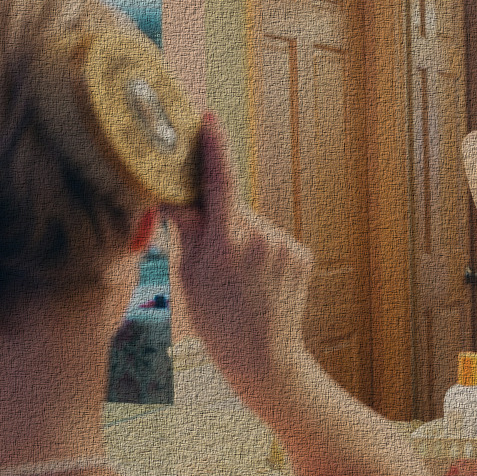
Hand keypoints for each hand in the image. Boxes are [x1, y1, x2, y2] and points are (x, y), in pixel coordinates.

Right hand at [162, 113, 312, 382]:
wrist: (265, 356)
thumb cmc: (218, 321)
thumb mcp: (190, 276)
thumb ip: (187, 229)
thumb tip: (174, 193)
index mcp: (227, 244)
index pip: (220, 182)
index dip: (215, 147)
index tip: (209, 119)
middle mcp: (261, 239)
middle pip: (234, 208)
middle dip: (220, 218)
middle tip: (212, 253)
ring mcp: (286, 246)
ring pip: (254, 225)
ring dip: (242, 237)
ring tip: (238, 277)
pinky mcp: (302, 253)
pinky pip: (273, 239)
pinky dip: (263, 250)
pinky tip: (259, 279)